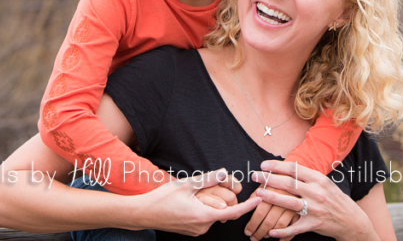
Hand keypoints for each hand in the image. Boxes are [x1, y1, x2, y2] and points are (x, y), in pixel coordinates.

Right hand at [139, 168, 261, 235]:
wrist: (143, 213)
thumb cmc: (162, 199)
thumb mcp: (185, 185)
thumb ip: (206, 179)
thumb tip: (223, 172)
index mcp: (203, 216)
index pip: (233, 212)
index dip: (248, 206)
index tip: (259, 200)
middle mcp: (202, 227)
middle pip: (222, 211)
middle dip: (221, 198)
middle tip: (207, 186)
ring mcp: (196, 230)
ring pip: (213, 214)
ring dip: (210, 203)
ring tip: (192, 194)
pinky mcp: (191, 230)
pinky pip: (204, 218)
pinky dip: (204, 208)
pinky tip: (189, 201)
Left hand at [244, 183, 298, 240]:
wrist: (303, 182)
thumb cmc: (279, 182)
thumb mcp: (267, 183)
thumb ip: (257, 193)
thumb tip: (245, 206)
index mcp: (273, 188)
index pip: (260, 210)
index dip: (252, 223)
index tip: (247, 230)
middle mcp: (285, 197)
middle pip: (269, 220)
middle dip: (259, 232)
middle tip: (253, 237)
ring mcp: (295, 205)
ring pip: (279, 225)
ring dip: (269, 234)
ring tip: (263, 237)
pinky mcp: (302, 212)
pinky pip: (293, 228)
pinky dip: (285, 236)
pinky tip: (278, 239)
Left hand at [252, 161, 377, 240]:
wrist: (352, 220)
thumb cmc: (335, 199)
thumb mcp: (325, 183)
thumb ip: (308, 176)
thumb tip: (289, 167)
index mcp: (318, 179)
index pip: (294, 169)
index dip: (276, 166)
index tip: (263, 165)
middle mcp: (316, 193)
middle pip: (288, 184)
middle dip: (269, 179)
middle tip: (255, 176)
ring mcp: (315, 209)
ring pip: (289, 203)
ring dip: (271, 198)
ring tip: (258, 194)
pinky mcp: (313, 225)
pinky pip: (295, 228)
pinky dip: (282, 230)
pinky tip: (270, 231)